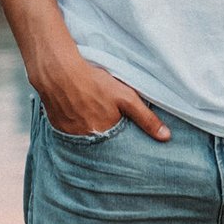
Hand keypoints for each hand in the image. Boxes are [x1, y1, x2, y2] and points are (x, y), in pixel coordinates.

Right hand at [35, 56, 168, 140]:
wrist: (59, 72)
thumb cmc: (93, 83)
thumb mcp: (126, 98)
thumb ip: (146, 118)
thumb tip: (166, 137)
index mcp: (104, 136)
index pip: (118, 151)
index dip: (124, 147)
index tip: (127, 142)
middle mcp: (86, 140)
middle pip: (102, 146)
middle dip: (108, 141)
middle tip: (110, 128)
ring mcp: (70, 136)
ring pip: (86, 140)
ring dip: (92, 134)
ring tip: (94, 120)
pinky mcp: (58, 127)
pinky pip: (71, 134)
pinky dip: (77, 128)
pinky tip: (80, 116)